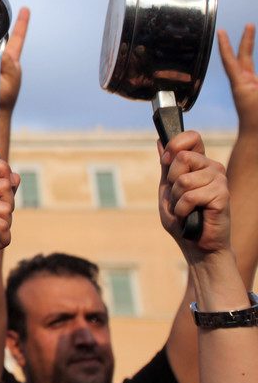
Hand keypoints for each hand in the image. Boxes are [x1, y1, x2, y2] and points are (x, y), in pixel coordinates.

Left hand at [158, 131, 229, 256]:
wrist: (196, 245)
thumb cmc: (182, 218)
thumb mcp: (167, 189)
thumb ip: (166, 166)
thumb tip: (159, 140)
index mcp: (199, 164)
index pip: (192, 137)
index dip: (175, 145)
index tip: (165, 161)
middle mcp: (212, 167)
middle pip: (182, 157)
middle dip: (171, 182)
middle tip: (178, 198)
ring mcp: (219, 179)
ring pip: (183, 179)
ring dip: (177, 199)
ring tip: (186, 209)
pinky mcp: (222, 194)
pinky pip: (190, 196)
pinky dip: (183, 209)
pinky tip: (190, 216)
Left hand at [219, 24, 256, 130]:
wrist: (257, 140)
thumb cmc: (256, 121)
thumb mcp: (253, 93)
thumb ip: (249, 78)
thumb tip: (248, 72)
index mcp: (241, 84)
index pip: (230, 59)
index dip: (225, 45)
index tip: (220, 32)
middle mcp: (245, 84)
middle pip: (244, 57)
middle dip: (248, 40)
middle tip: (249, 25)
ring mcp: (252, 88)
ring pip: (252, 65)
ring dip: (253, 52)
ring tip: (254, 34)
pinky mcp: (256, 92)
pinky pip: (254, 75)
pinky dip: (252, 67)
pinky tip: (253, 69)